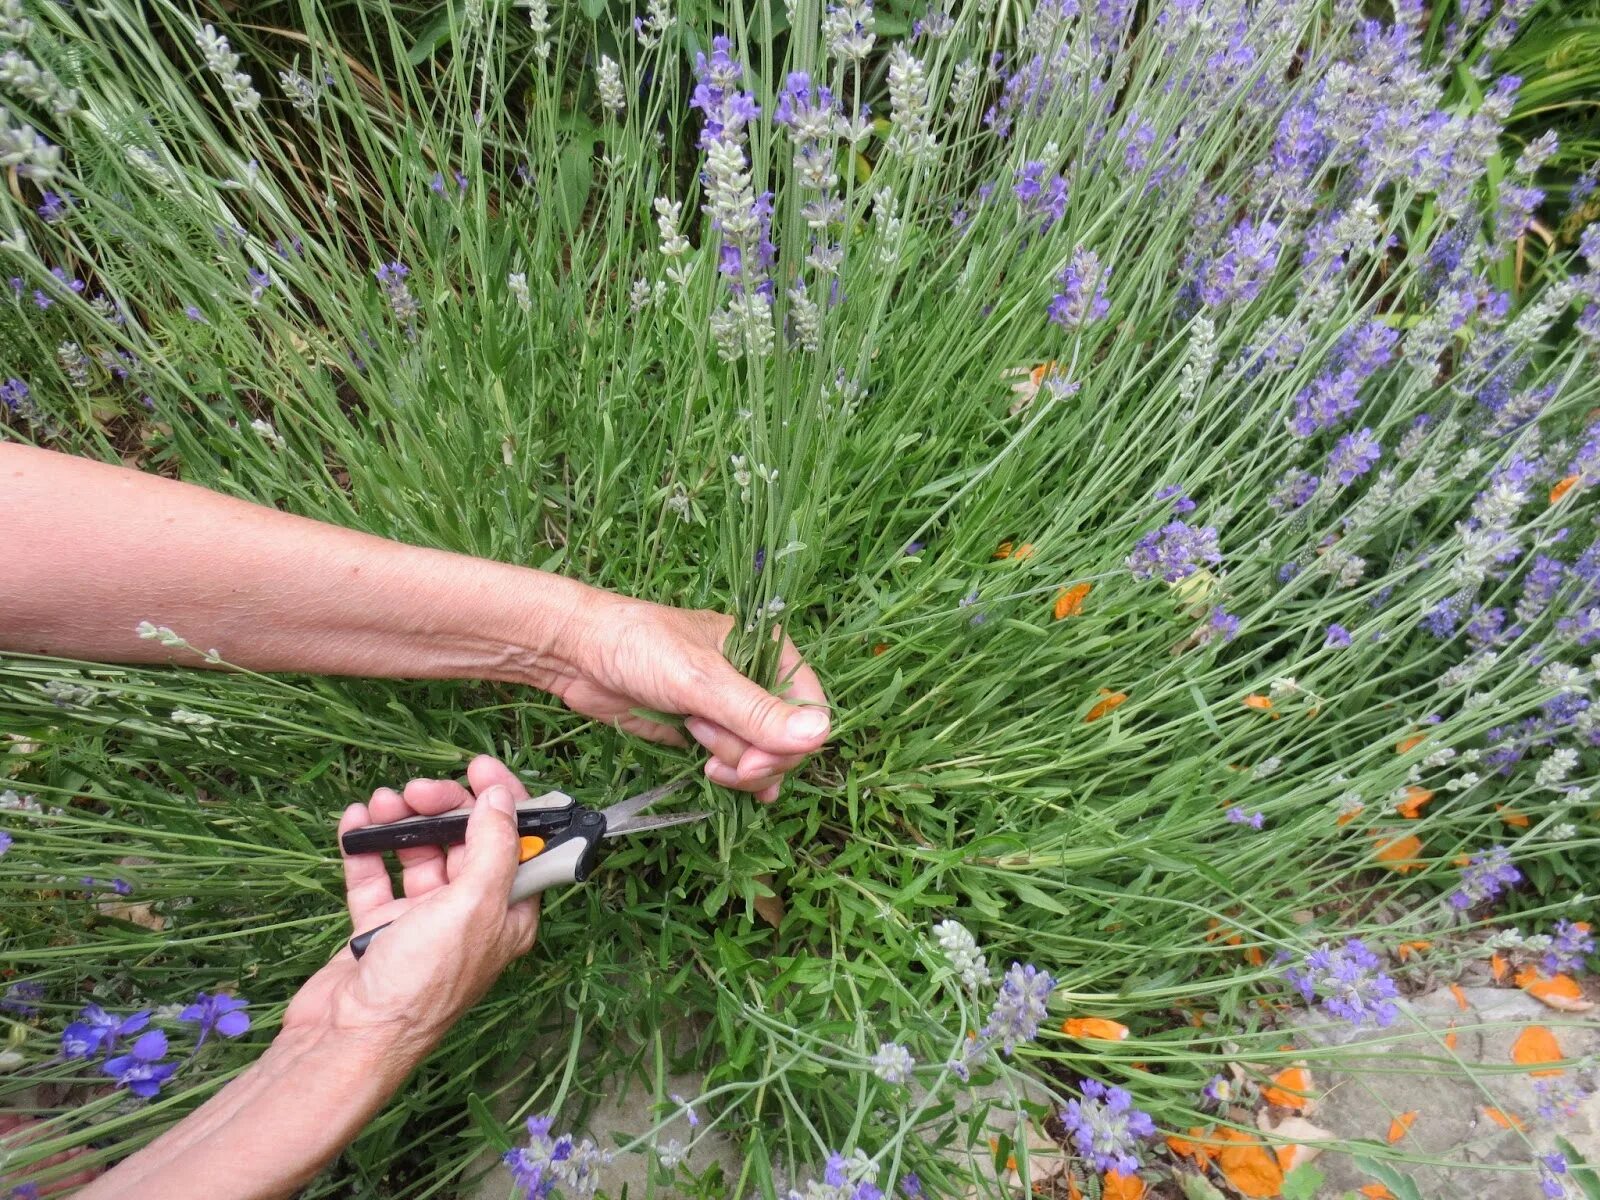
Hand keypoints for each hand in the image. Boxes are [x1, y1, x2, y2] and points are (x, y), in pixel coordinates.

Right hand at [284, 757, 537, 1059]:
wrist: (349, 1038)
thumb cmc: (421, 983)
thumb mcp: (473, 905)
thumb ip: (493, 846)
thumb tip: (503, 798)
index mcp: (507, 914)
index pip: (517, 842)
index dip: (503, 800)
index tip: (479, 767)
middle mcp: (469, 916)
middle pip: (465, 842)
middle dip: (443, 807)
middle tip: (417, 790)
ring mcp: (422, 922)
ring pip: (418, 853)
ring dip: (401, 821)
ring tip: (380, 802)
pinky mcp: (379, 928)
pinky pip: (375, 875)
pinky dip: (365, 846)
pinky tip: (354, 822)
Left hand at [549, 597, 829, 802]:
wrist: (578, 653)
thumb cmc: (640, 646)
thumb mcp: (701, 679)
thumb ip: (757, 711)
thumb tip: (821, 735)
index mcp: (768, 649)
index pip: (808, 708)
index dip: (788, 744)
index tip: (752, 763)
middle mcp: (755, 678)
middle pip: (784, 739)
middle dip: (754, 757)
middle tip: (713, 757)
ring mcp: (728, 706)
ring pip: (759, 755)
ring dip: (733, 764)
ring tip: (693, 737)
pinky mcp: (703, 728)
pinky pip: (733, 760)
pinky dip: (733, 776)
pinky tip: (731, 786)